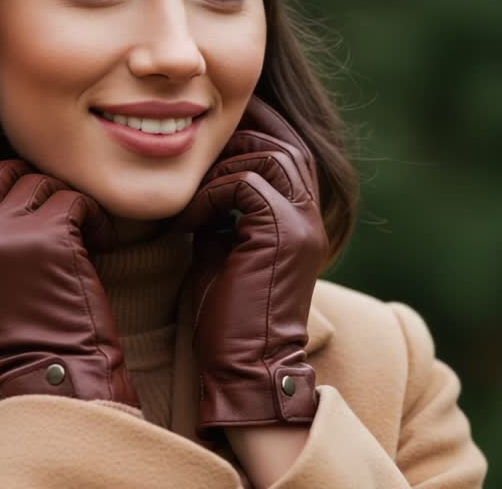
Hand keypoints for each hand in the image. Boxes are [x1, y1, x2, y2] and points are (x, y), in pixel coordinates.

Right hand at [0, 132, 138, 406]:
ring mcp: (8, 231)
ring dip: (69, 204)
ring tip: (84, 239)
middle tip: (61, 212)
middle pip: (1, 172)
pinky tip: (101, 245)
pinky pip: (77, 200)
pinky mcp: (50, 235)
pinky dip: (97, 219)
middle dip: (34, 182)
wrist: (51, 373)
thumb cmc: (23, 334)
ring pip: (43, 183)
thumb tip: (6, 181)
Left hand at [174, 96, 326, 437]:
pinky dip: (213, 194)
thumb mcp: (222, 250)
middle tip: (197, 144)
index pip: (288, 150)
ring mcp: (303, 223)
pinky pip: (248, 182)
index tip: (207, 134)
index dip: (253, 132)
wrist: (244, 368)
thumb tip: (201, 184)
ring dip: (224, 165)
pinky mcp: (284, 233)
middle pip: (285, 141)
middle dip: (241, 133)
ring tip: (194, 193)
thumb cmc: (227, 318)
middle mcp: (311, 215)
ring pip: (272, 153)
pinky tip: (190, 223)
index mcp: (300, 218)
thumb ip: (222, 212)